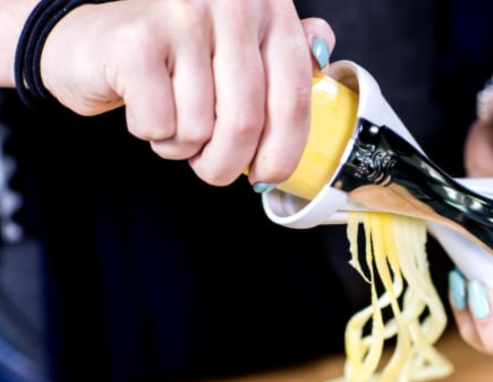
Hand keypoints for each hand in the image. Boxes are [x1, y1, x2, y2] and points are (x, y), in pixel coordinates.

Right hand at [40, 0, 334, 185]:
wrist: (94, 43)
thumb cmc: (179, 58)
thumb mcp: (240, 51)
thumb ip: (286, 55)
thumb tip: (321, 55)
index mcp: (268, 7)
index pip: (294, 98)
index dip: (285, 151)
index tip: (269, 176)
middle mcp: (231, 3)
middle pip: (246, 122)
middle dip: (227, 163)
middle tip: (213, 170)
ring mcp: (182, 16)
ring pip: (201, 128)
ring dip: (183, 147)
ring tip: (171, 119)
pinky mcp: (136, 40)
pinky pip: (162, 125)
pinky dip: (153, 135)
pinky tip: (145, 109)